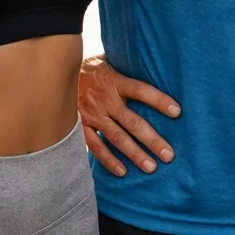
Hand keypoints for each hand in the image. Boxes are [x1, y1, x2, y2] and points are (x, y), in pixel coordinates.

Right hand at [78, 53, 179, 176]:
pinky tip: (123, 171)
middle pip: (133, 122)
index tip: (177, 112)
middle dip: (152, 140)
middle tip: (168, 155)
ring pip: (117, 138)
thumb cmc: (92, 69)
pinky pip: (96, 146)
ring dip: (135, 154)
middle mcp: (105, 100)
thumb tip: (153, 68)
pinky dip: (109, 160)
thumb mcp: (110, 62)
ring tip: (151, 167)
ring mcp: (93, 115)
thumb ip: (128, 70)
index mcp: (115, 82)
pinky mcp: (81, 127)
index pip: (141, 90)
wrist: (57, 74)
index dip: (159, 100)